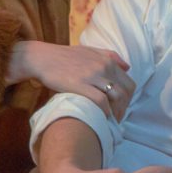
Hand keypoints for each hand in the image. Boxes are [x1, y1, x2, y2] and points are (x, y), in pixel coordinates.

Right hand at [9, 41, 134, 119]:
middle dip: (123, 109)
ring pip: (116, 98)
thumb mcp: (89, 50)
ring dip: (116, 113)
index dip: (128, 100)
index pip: (129, 84)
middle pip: (125, 93)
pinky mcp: (80, 85)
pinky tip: (100, 118)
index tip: (120, 109)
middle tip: (115, 119)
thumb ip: (110, 56)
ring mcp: (92, 76)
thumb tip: (127, 67)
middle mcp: (103, 67)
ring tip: (109, 122)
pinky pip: (101, 101)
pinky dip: (104, 112)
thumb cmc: (64, 56)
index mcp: (107, 60)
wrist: (42, 58)